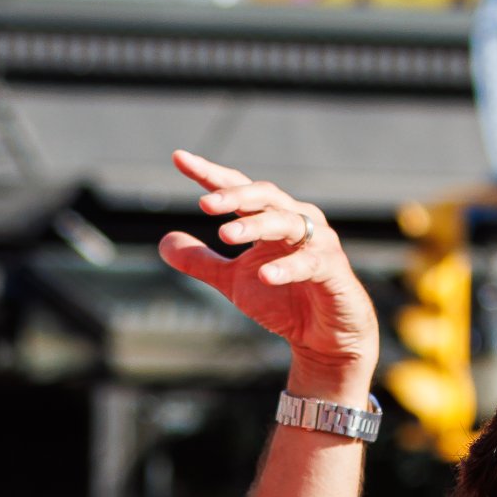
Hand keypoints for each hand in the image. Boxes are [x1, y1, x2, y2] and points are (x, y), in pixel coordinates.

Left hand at [160, 152, 380, 396]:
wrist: (322, 337)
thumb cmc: (284, 300)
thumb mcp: (232, 281)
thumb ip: (201, 261)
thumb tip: (163, 241)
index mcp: (271, 218)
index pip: (239, 188)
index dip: (210, 174)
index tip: (180, 159)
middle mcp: (297, 220)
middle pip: (265, 196)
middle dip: (235, 196)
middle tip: (204, 204)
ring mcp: (318, 243)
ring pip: (287, 222)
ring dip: (256, 226)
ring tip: (224, 235)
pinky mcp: (333, 270)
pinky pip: (310, 263)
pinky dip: (287, 268)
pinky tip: (265, 275)